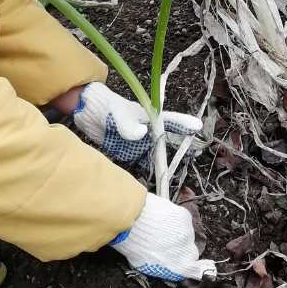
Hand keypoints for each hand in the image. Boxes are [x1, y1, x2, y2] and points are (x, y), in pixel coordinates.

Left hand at [71, 82, 202, 168]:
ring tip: (172, 176)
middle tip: (194, 156)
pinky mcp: (129, 152)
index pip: (171, 121)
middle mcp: (148, 131)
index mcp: (149, 118)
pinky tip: (152, 179)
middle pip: (167, 141)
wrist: (88, 113)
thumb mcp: (118, 115)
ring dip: (162, 165)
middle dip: (179, 150)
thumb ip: (129, 125)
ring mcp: (139, 142)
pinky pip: (141, 163)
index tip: (198, 128)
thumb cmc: (107, 108)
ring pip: (155, 155)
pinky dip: (147, 171)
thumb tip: (142, 134)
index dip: (184, 124)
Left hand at [110, 195, 214, 281]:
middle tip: (165, 245)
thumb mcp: (144, 265)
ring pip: (186, 235)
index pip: (196, 270)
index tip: (190, 264)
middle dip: (181, 249)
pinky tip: (161, 220)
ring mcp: (187, 232)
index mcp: (179, 266)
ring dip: (177, 234)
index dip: (191, 266)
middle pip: (191, 252)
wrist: (132, 219)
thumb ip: (161, 268)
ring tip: (159, 231)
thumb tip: (167, 267)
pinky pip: (182, 221)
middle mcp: (187, 250)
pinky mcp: (185, 217)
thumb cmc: (134, 243)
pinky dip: (174, 221)